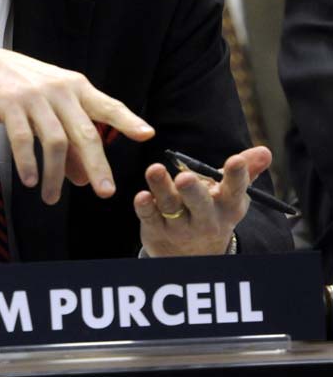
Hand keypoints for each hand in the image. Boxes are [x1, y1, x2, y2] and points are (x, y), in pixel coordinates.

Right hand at [0, 45, 153, 203]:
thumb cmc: (22, 90)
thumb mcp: (51, 108)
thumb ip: (70, 141)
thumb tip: (83, 179)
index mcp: (75, 87)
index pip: (107, 105)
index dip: (128, 120)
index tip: (147, 134)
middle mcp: (59, 90)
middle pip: (85, 133)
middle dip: (97, 166)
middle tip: (105, 192)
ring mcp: (35, 96)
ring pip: (55, 142)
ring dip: (56, 175)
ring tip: (52, 198)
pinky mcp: (10, 104)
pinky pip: (24, 140)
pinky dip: (28, 164)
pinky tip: (30, 180)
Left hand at [135, 146, 271, 255]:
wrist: (193, 255)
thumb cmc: (213, 210)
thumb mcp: (230, 195)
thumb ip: (245, 171)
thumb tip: (265, 150)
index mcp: (227, 207)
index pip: (234, 191)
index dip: (236, 176)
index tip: (236, 159)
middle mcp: (205, 219)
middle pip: (200, 204)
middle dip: (192, 191)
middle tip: (185, 177)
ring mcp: (180, 226)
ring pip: (170, 206)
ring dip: (161, 188)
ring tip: (154, 169)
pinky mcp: (156, 229)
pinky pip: (150, 217)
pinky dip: (144, 207)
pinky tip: (141, 195)